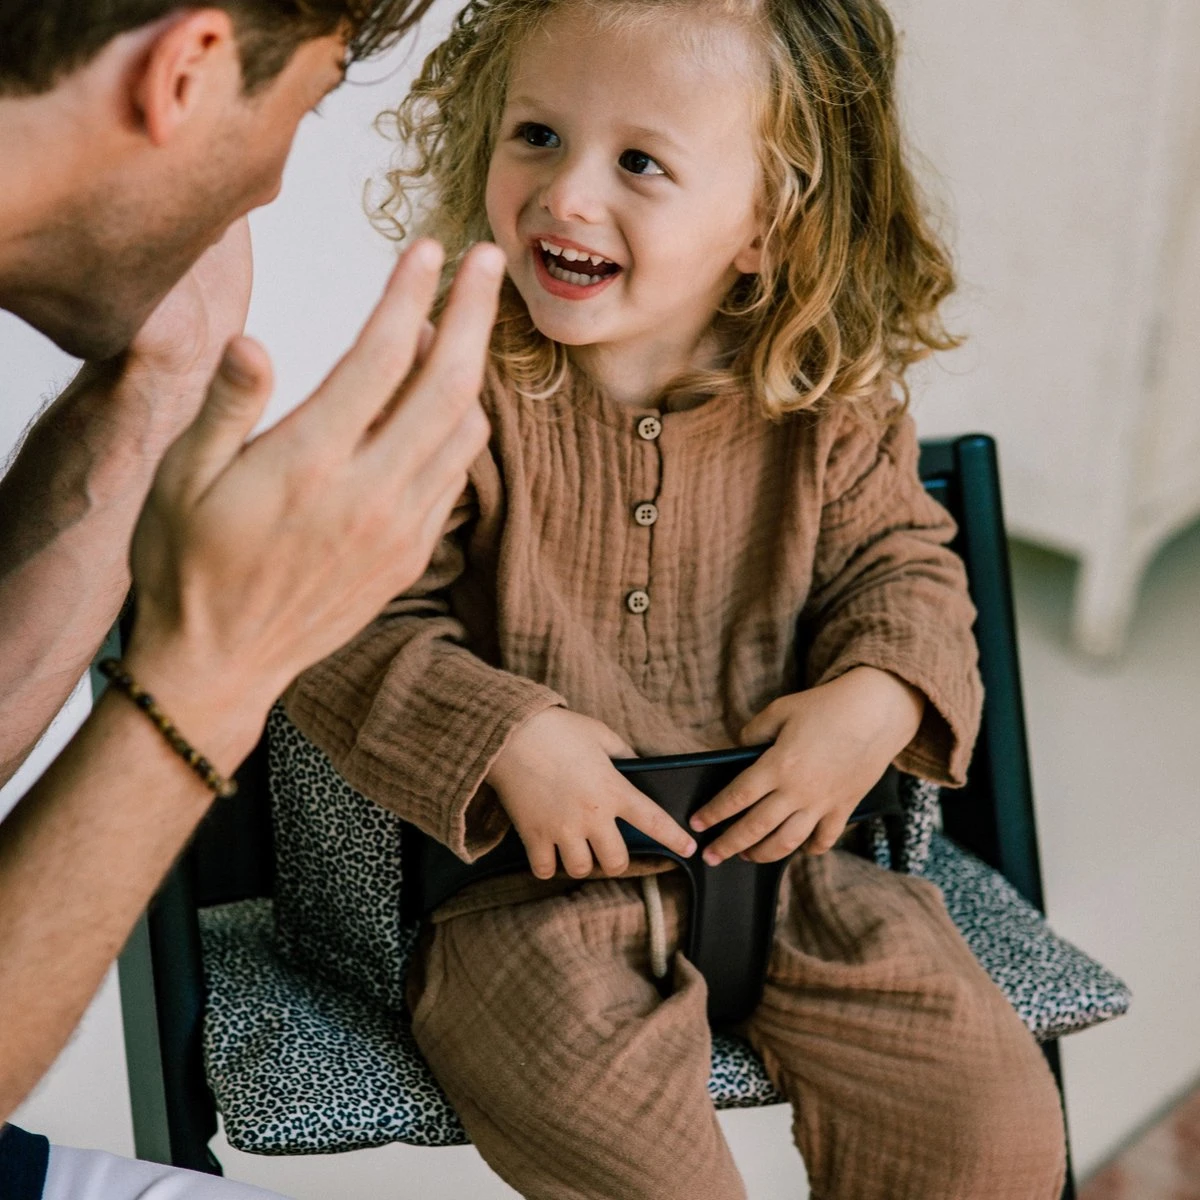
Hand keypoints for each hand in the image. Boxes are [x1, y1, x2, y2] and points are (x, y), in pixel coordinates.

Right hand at [124, 239, 501, 766]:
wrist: (222, 663)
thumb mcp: (180, 481)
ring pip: (463, 430)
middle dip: (474, 313)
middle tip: (489, 262)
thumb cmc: (187, 564)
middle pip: (447, 384)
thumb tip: (253, 342)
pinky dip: (462, 426)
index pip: (380, 357)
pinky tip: (445, 402)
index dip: (409, 294)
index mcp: (308, 463)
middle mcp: (369, 493)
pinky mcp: (412, 554)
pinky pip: (455, 475)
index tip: (428, 250)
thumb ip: (225, 408)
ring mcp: (399, 527)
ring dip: (472, 368)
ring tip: (457, 324)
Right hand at [486, 708, 696, 878]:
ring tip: (575, 849)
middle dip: (615, 860)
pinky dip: (547, 866)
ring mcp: (562, 829)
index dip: (674, 838)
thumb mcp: (600, 734)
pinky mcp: (534, 835)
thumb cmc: (557, 729)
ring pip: (582, 869)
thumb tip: (637, 764)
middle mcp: (592, 815)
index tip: (689, 849)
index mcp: (613, 789)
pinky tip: (547, 853)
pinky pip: (545, 869)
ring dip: (582, 863)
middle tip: (607, 849)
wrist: (511, 733)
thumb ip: (623, 753)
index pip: (653, 820)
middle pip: (617, 862)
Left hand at [689, 668, 924, 863]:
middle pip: (756, 828)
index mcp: (777, 766)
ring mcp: (822, 804)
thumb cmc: (826, 706)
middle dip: (729, 845)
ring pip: (787, 842)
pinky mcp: (844, 808)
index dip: (714, 813)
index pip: (737, 797)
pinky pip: (824, 839)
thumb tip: (737, 749)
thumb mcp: (781, 710)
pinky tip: (799, 848)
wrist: (877, 712)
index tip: (697, 825)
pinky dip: (810, 848)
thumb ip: (754, 732)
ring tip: (747, 857)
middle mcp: (797, 791)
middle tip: (711, 856)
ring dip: (762, 854)